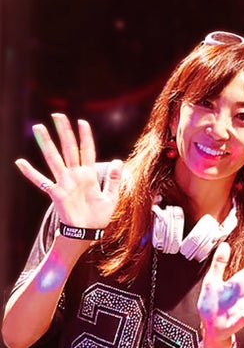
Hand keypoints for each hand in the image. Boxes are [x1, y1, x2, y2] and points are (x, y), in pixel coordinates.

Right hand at [15, 113, 122, 229]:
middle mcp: (75, 175)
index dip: (85, 137)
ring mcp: (64, 182)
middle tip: (57, 115)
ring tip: (38, 128)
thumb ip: (113, 178)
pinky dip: (31, 173)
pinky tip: (20, 162)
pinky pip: (41, 181)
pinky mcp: (56, 193)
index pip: (86, 150)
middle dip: (64, 132)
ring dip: (46, 143)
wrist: (88, 232)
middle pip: (68, 148)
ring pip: (54, 158)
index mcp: (89, 174)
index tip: (82, 121)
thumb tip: (118, 160)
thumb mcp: (111, 196)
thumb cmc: (99, 215)